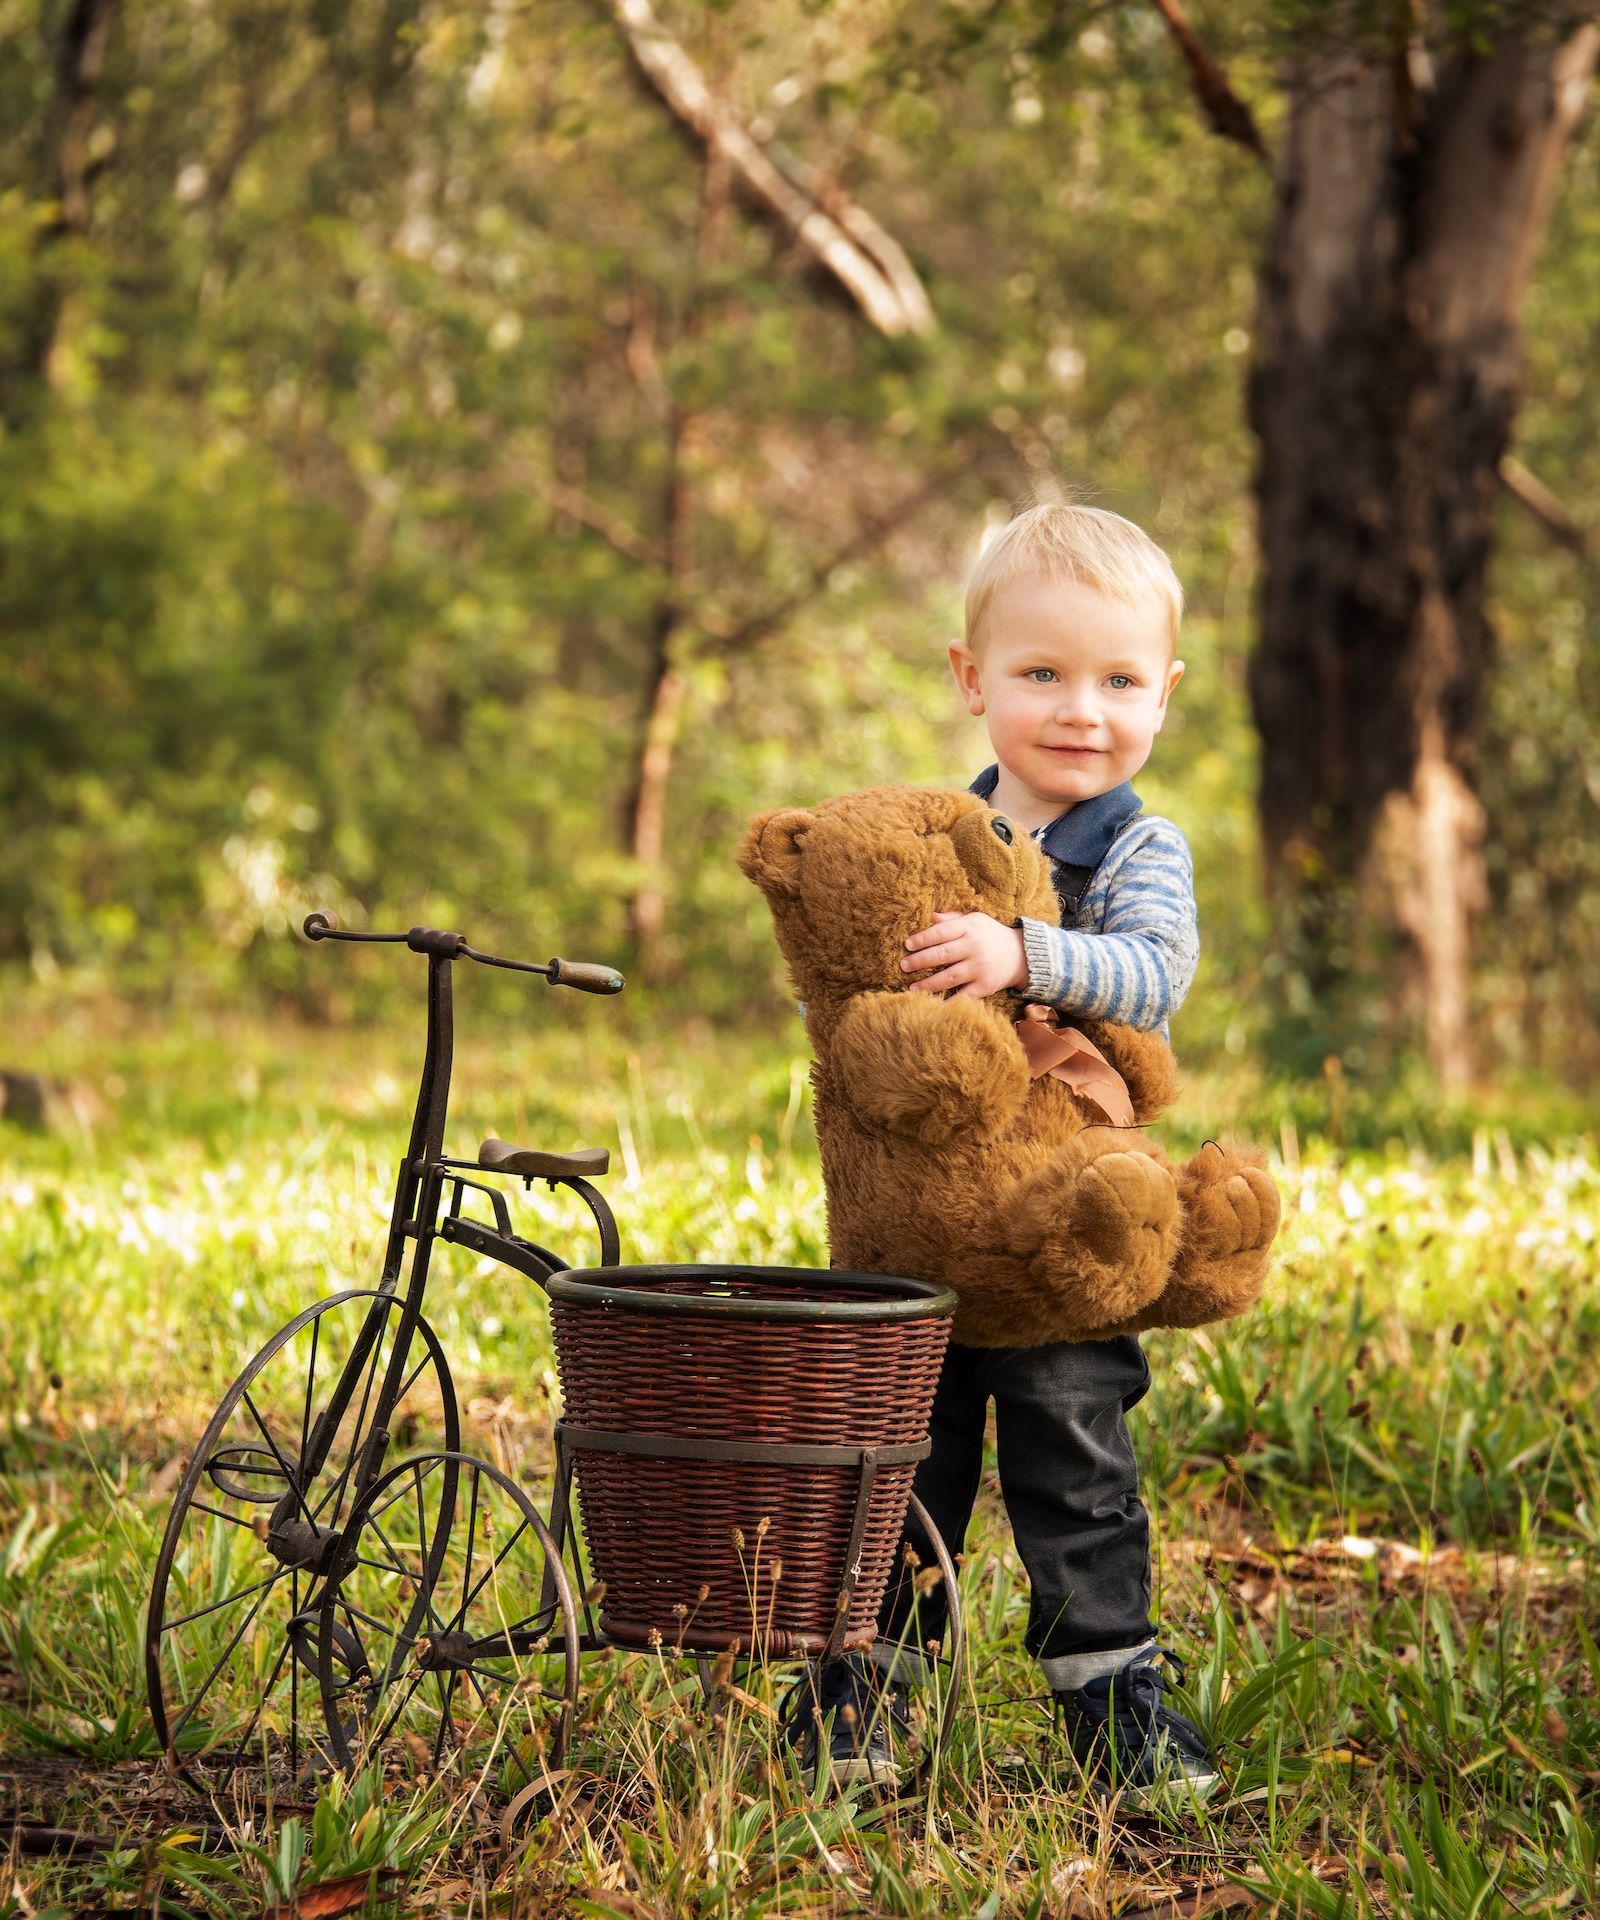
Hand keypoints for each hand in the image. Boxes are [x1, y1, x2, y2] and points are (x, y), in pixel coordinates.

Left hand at [902, 911, 1027, 998]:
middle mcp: (974, 948)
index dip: (923, 939)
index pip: (941, 933)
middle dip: (920, 961)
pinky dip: (948, 1001)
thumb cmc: (990, 935)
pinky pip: (963, 995)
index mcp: (969, 928)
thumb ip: (952, 919)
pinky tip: (932, 1004)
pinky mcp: (984, 986)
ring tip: (911, 988)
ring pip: (949, 977)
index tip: (907, 945)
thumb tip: (930, 917)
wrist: (1021, 955)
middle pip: (942, 954)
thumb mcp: (974, 920)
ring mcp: (980, 968)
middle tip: (903, 966)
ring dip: (928, 984)